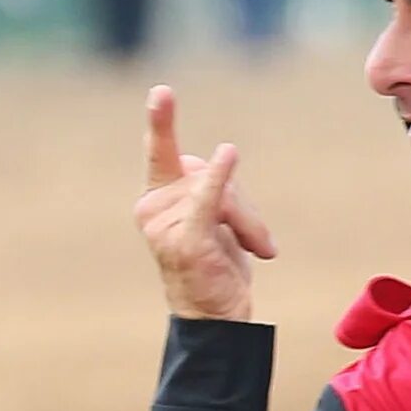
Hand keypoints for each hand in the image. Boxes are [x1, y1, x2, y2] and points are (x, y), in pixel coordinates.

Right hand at [136, 84, 278, 321]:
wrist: (218, 319)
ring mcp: (164, 225)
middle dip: (242, 203)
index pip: (162, 154)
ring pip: (222, 191)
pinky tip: (228, 153)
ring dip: (250, 222)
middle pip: (208, 171)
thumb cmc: (216, 266)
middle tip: (257, 242)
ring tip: (257, 250)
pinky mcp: (185, 240)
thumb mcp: (218, 218)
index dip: (162, 123)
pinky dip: (220, 177)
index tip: (162, 92)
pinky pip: (209, 200)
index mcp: (156, 196)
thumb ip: (218, 187)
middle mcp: (152, 207)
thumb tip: (224, 162)